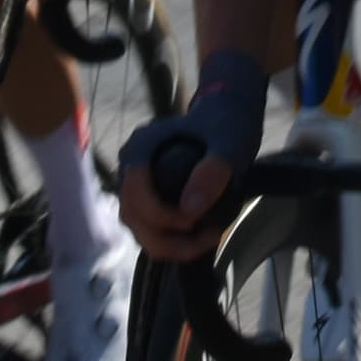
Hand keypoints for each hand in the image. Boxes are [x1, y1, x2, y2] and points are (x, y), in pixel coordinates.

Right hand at [118, 51, 266, 260]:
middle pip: (132, 216)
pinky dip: (174, 240)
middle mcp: (131, 167)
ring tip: (209, 236)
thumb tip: (190, 210)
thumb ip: (213, 171)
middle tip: (210, 236)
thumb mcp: (229, 143)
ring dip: (170, 244)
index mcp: (141, 147)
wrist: (227, 117)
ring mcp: (138, 184)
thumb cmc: (227, 124)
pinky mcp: (150, 198)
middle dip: (167, 238)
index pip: (134, 192)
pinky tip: (203, 235)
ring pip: (139, 228)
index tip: (195, 221)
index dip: (161, 215)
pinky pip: (152, 229)